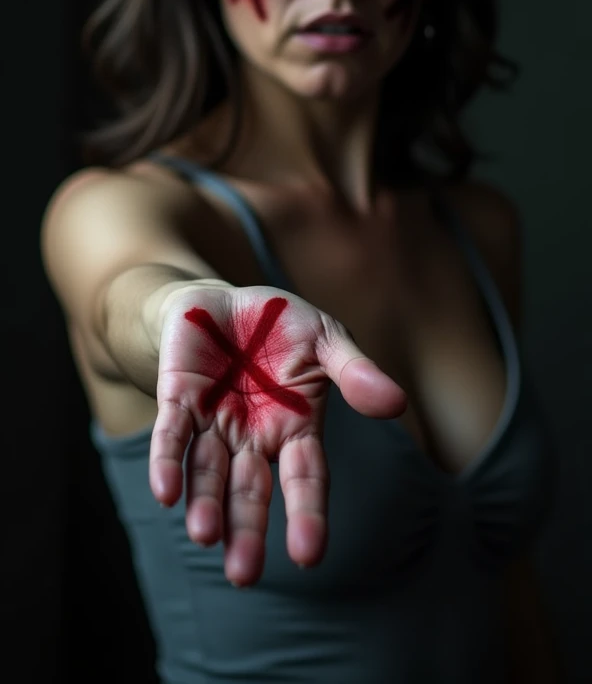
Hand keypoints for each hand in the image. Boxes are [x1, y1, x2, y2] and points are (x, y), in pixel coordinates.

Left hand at [150, 283, 406, 585]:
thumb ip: (354, 371)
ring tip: (206, 535)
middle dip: (246, 531)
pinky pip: (171, 436)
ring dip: (206, 504)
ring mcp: (212, 421)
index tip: (308, 555)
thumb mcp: (325, 338)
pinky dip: (168, 463)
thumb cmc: (279, 326)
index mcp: (294, 427)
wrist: (220, 301)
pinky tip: (166, 493)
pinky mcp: (177, 399)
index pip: (304, 478)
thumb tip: (397, 403)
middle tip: (243, 574)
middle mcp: (251, 436)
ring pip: (208, 473)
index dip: (307, 513)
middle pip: (250, 491)